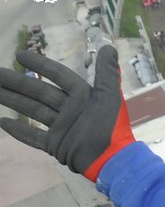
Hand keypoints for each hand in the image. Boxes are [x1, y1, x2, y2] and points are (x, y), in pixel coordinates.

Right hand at [0, 45, 134, 179]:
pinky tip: (2, 122)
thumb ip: (107, 72)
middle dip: (16, 82)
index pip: (57, 75)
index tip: (18, 54)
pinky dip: (19, 131)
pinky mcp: (56, 145)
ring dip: (12, 100)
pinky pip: (33, 137)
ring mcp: (61, 128)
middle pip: (38, 91)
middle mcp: (69, 110)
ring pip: (32, 110)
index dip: (40, 64)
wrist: (111, 159)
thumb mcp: (110, 97)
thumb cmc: (111, 126)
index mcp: (81, 96)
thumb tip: (107, 46)